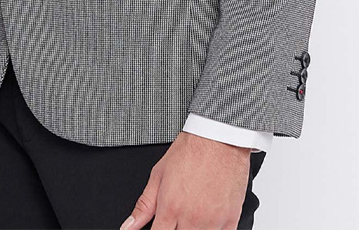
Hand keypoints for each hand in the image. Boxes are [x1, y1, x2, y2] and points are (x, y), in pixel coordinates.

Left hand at [119, 130, 253, 229]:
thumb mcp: (159, 174)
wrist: (219, 138)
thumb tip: (128, 227)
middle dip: (174, 228)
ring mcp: (212, 222)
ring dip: (192, 229)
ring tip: (191, 214)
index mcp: (170, 209)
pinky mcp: (230, 221)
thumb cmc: (190, 151)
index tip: (159, 227)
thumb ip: (143, 206)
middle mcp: (191, 219)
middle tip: (176, 217)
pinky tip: (207, 217)